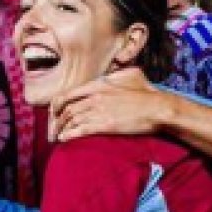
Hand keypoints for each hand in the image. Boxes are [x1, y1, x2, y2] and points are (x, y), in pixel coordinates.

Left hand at [50, 67, 164, 141]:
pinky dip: (69, 135)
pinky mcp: (105, 125)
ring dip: (60, 129)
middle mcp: (95, 96)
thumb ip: (118, 73)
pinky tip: (64, 140)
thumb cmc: (148, 92)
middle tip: (52, 129)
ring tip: (56, 137)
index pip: (68, 94)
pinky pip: (80, 130)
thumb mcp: (132, 74)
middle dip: (55, 121)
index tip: (54, 112)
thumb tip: (114, 71)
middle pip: (66, 109)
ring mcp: (99, 111)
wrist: (158, 108)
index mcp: (99, 84)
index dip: (57, 105)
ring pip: (71, 120)